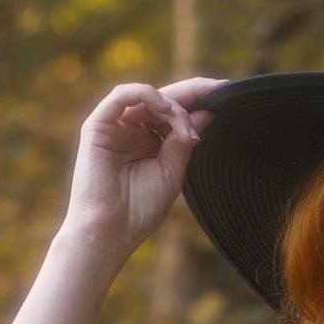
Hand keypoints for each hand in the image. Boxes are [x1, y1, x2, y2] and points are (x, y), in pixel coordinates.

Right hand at [61, 77, 226, 257]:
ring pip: (148, 96)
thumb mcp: (171, 174)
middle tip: (218, 94)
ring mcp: (115, 125)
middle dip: (192, 95)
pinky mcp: (98, 124)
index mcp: (150, 141)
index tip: (226, 91)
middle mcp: (132, 129)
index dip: (198, 98)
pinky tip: (166, 108)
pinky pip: (123, 95)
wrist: (110, 232)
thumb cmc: (139, 210)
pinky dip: (147, 95)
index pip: (174, 112)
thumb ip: (184, 142)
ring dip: (173, 106)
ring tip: (187, 131)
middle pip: (163, 99)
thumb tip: (207, 113)